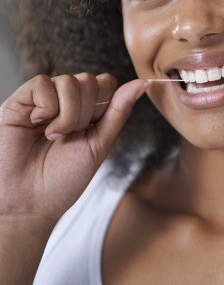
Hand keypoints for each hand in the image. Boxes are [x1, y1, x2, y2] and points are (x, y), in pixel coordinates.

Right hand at [0, 73, 145, 223]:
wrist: (30, 204)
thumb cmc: (64, 178)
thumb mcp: (100, 143)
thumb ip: (119, 111)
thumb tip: (142, 83)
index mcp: (86, 109)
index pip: (106, 82)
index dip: (104, 104)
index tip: (91, 129)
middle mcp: (65, 100)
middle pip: (90, 80)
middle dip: (86, 113)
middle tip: (69, 136)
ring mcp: (42, 99)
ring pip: (69, 81)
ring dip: (68, 114)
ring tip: (54, 135)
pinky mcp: (19, 101)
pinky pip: (42, 83)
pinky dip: (46, 107)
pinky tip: (37, 124)